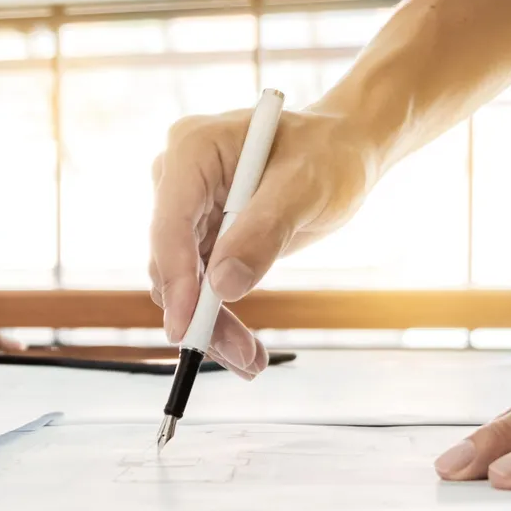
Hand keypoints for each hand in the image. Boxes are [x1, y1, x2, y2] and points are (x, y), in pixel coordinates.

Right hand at [148, 106, 368, 375]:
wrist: (340, 153)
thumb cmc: (326, 155)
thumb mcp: (304, 189)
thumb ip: (263, 232)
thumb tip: (223, 286)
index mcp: (192, 150)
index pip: (170, 223)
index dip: (177, 279)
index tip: (187, 327)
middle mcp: (177, 179)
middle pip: (172, 260)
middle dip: (200, 314)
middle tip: (240, 355)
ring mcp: (187, 210)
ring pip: (183, 283)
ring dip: (211, 326)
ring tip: (250, 361)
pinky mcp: (201, 237)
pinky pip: (200, 286)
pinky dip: (220, 318)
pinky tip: (244, 349)